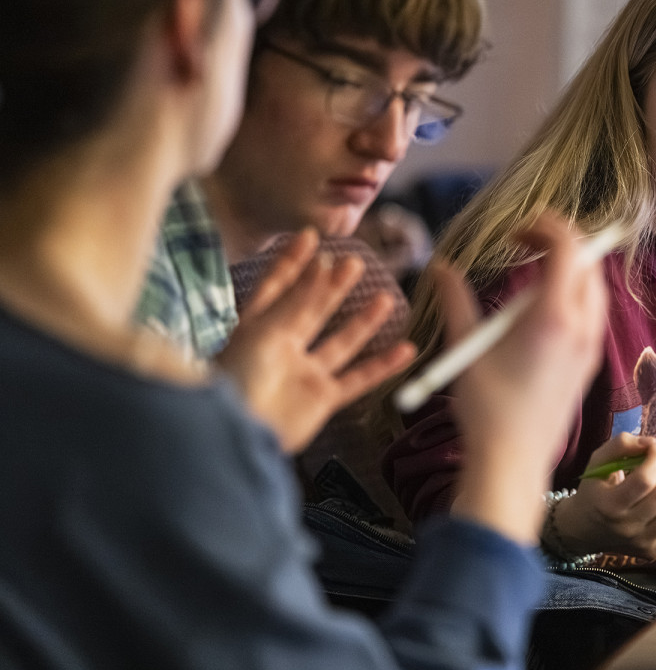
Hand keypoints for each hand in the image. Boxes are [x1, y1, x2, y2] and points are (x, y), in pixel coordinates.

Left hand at [216, 228, 414, 451]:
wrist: (237, 433)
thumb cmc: (236, 382)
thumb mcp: (264, 332)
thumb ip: (299, 302)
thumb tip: (323, 268)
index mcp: (256, 327)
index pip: (277, 286)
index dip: (292, 261)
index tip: (310, 236)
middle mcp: (281, 347)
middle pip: (312, 310)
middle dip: (332, 285)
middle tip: (354, 263)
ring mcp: (302, 374)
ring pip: (339, 342)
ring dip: (362, 321)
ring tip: (384, 298)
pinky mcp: (320, 399)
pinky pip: (357, 378)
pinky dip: (382, 365)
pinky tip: (404, 349)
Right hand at [442, 213, 608, 543]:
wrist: (514, 461)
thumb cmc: (487, 408)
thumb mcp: (467, 348)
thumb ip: (456, 301)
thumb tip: (441, 267)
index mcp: (554, 316)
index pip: (568, 247)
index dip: (546, 227)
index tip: (517, 231)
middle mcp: (582, 328)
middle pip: (589, 263)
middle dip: (562, 243)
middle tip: (526, 243)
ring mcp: (590, 347)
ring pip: (595, 289)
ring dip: (571, 269)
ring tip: (533, 271)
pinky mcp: (589, 364)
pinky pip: (592, 314)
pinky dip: (574, 296)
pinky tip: (541, 309)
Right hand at [554, 433, 655, 558]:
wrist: (583, 529)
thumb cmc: (593, 490)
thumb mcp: (598, 462)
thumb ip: (621, 445)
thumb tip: (652, 443)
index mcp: (609, 505)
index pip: (644, 480)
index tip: (654, 448)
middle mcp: (626, 527)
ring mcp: (642, 543)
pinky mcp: (654, 552)